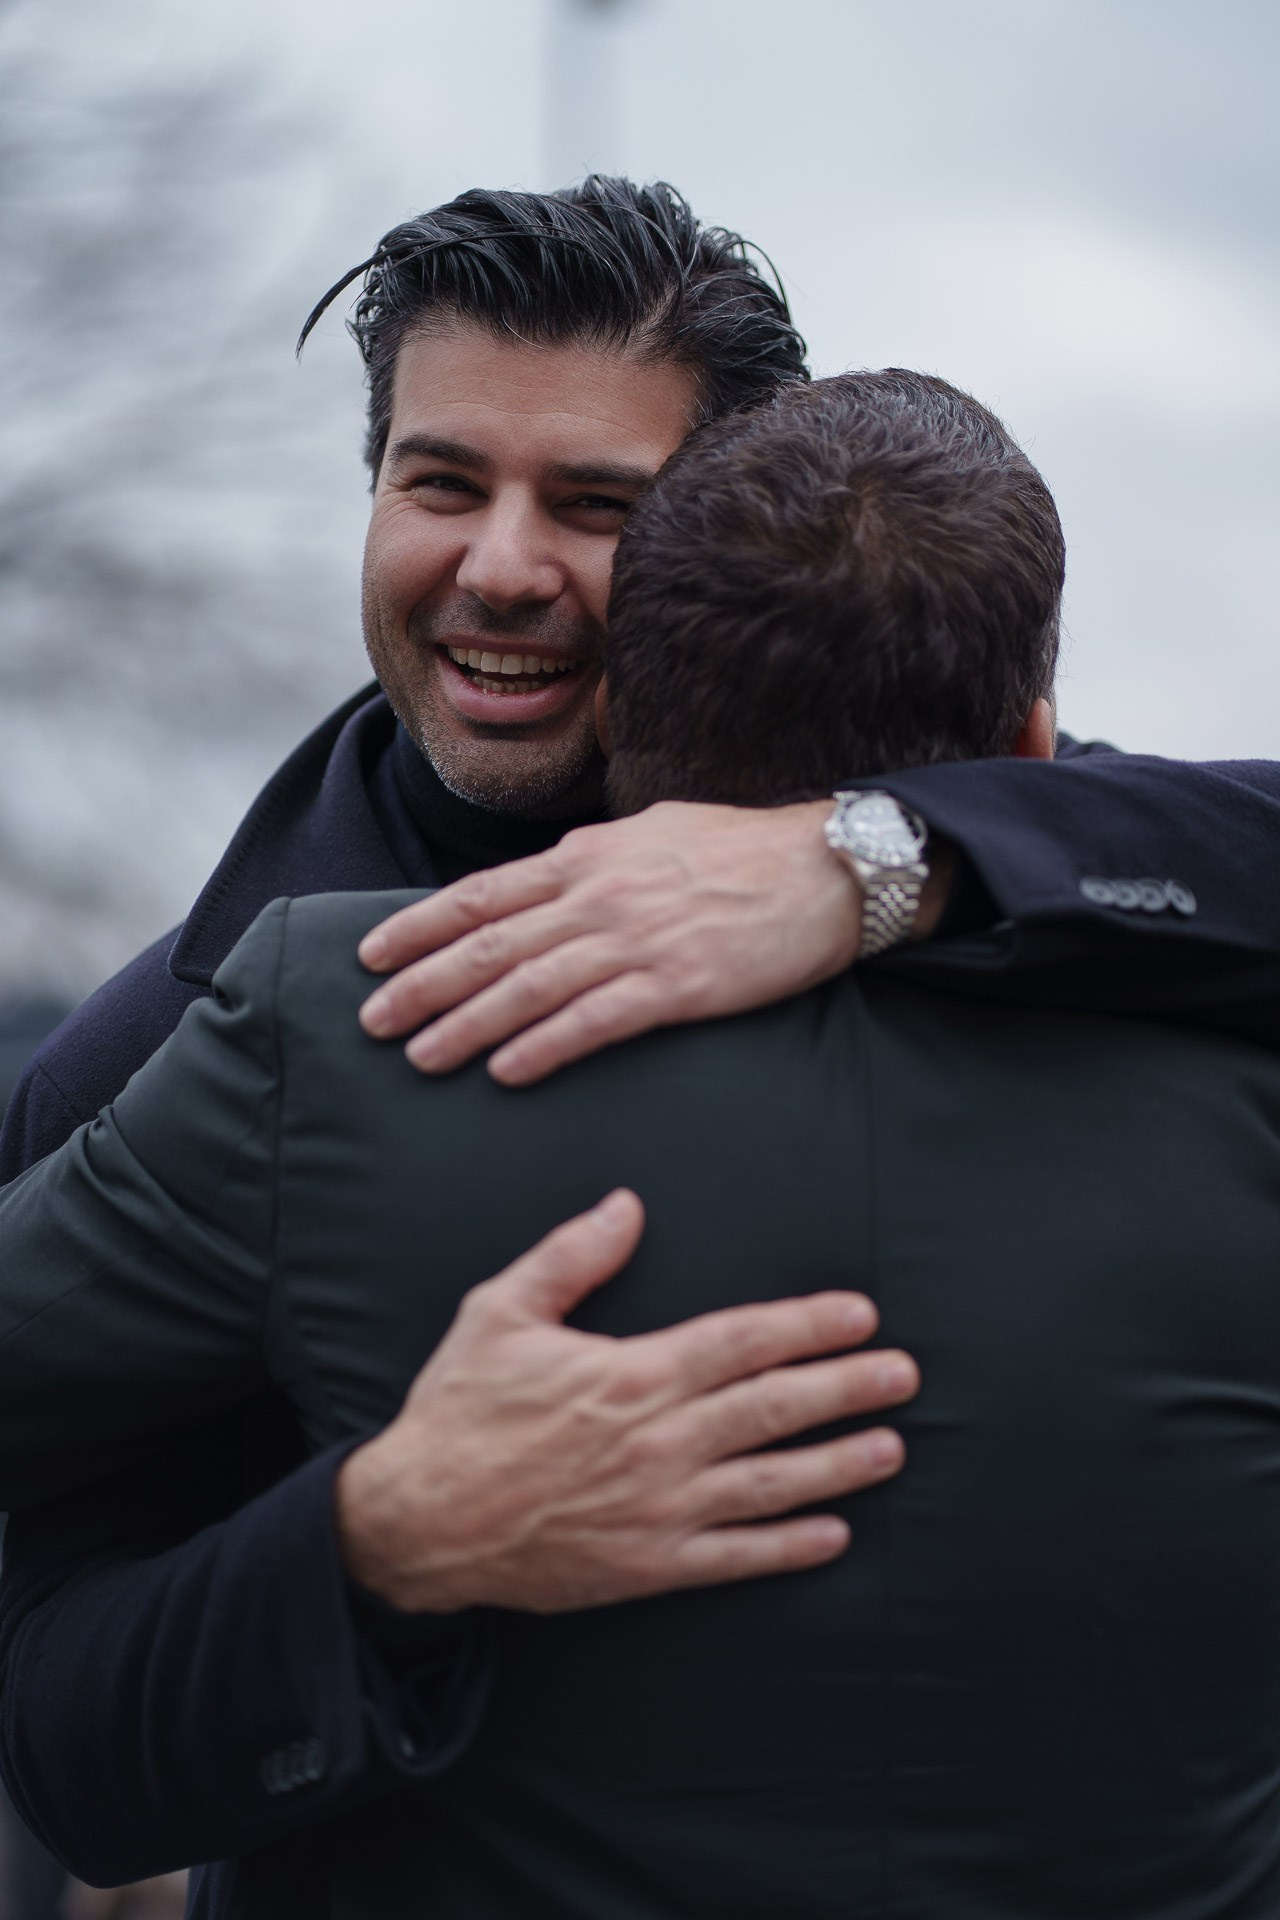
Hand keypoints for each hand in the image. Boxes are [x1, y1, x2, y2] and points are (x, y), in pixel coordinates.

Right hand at [335, 1190, 917, 1613]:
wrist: (418, 1521)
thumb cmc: (459, 1411)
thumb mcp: (499, 1312)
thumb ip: (569, 1256)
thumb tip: (626, 1205)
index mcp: (630, 1375)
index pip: (741, 1341)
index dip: (806, 1326)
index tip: (858, 1316)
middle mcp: (657, 1442)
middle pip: (773, 1408)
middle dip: (846, 1388)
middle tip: (903, 1375)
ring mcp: (658, 1509)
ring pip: (770, 1483)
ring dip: (838, 1464)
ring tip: (892, 1447)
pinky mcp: (647, 1566)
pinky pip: (735, 1558)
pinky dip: (789, 1547)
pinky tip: (834, 1533)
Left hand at [360, 799, 864, 1083]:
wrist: (829, 867)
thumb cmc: (741, 853)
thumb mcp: (651, 837)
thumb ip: (592, 865)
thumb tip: (545, 884)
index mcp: (588, 859)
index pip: (482, 895)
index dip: (420, 928)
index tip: (371, 956)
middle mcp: (600, 896)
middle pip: (490, 943)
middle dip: (422, 984)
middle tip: (372, 1021)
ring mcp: (638, 939)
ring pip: (530, 986)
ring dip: (468, 1024)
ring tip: (421, 1057)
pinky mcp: (679, 985)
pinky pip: (596, 1020)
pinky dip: (545, 1045)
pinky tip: (508, 1072)